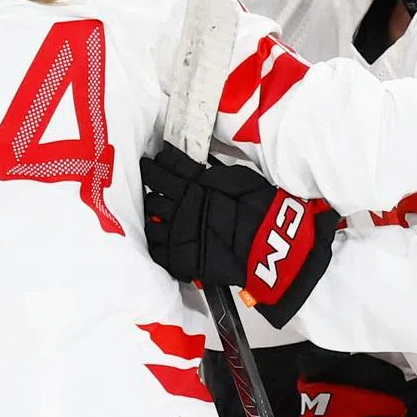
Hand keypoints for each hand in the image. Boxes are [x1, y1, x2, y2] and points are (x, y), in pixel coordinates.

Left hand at [141, 143, 337, 325]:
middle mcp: (180, 201)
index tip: (155, 162)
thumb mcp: (235, 177)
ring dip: (151, 210)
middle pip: (153, 187)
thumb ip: (211, 174)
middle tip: (150, 182)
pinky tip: (158, 235)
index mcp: (195, 179)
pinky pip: (155, 246)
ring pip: (150, 214)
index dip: (158, 162)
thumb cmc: (258, 206)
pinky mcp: (177, 254)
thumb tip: (199, 169)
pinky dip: (155, 239)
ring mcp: (176, 228)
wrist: (266, 241)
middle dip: (151, 183)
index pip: (165, 164)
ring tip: (155, 209)